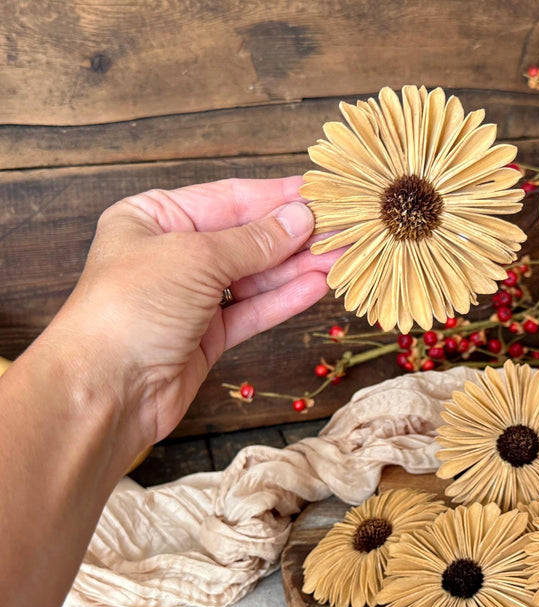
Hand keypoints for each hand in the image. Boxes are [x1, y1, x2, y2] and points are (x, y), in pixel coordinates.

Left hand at [46, 176, 331, 447]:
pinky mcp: (206, 336)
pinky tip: (316, 286)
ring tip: (342, 257)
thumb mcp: (196, 258)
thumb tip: (301, 217)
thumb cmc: (131, 308)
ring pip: (254, 276)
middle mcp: (171, 253)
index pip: (227, 199)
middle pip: (245, 238)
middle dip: (294, 235)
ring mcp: (190, 297)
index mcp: (153, 217)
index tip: (321, 193)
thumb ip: (253, 240)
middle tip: (343, 229)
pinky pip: (252, 310)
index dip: (276, 196)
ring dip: (297, 267)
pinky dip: (283, 299)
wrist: (106, 390)